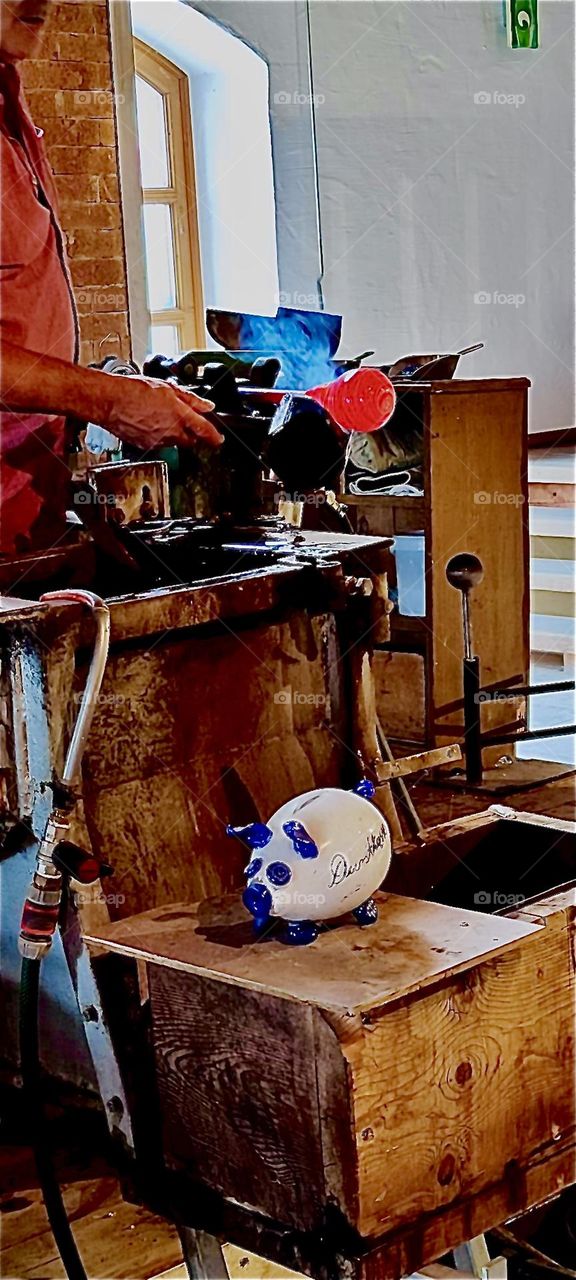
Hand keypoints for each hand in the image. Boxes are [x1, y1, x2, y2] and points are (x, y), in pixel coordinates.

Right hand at [103, 375, 223, 449]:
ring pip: (175, 442)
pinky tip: (150, 422)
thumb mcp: (168, 388)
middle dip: (192, 433)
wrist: (111, 401)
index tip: (218, 439)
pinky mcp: (147, 446)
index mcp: (180, 416)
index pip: (205, 431)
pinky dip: (160, 436)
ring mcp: (159, 442)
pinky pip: (160, 444)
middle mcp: (172, 433)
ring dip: (174, 433)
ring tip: (161, 416)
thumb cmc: (134, 391)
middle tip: (185, 421)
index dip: (215, 437)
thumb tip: (206, 406)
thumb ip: (191, 399)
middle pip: (191, 440)